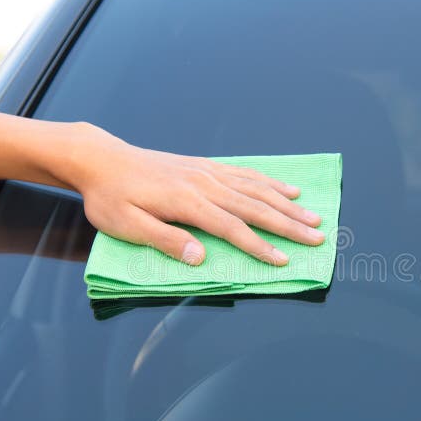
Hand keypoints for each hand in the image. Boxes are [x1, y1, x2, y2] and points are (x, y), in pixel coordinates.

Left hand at [62, 123, 323, 265]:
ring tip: (313, 215)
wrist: (102, 159)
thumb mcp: (127, 226)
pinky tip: (287, 188)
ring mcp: (208, 172)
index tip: (284, 261)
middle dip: (289, 224)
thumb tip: (199, 258)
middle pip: (255, 207)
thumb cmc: (111, 197)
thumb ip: (164, 241)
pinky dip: (270, 181)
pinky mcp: (206, 166)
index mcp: (187, 203)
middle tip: (317, 237)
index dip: (259, 246)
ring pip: (256, 188)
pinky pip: (245, 173)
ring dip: (287, 204)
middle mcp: (204, 184)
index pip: (232, 228)